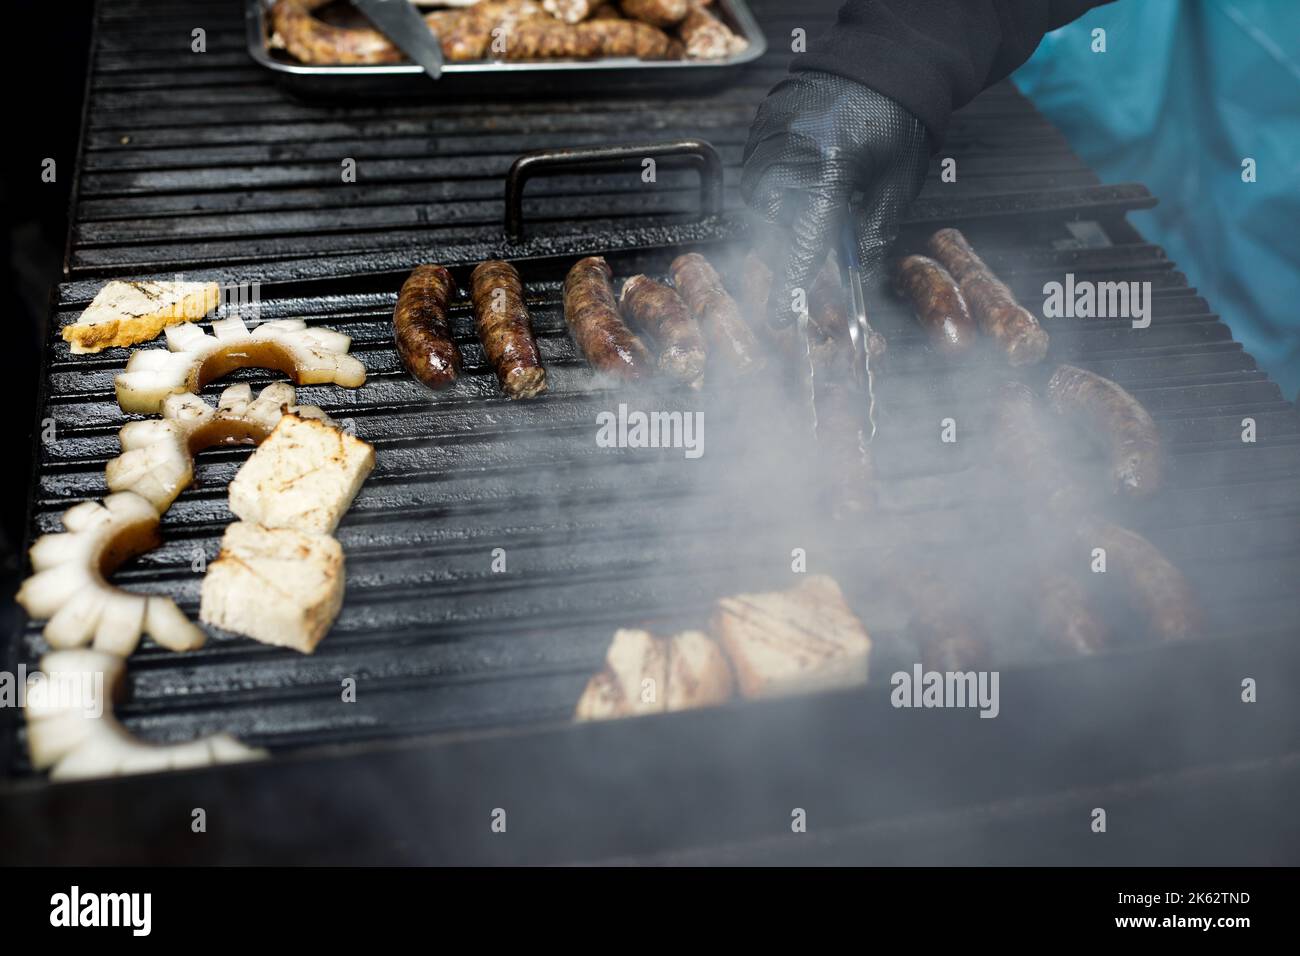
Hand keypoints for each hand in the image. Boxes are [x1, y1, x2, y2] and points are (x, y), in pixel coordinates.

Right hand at [742, 70, 930, 327]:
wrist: (887, 58)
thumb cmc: (900, 116)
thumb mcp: (899, 183)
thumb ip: (874, 233)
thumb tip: (855, 272)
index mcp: (830, 169)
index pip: (804, 244)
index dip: (792, 285)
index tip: (780, 316)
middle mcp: (791, 151)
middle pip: (775, 221)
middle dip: (797, 226)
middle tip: (833, 207)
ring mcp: (770, 133)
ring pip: (761, 196)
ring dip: (786, 200)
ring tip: (824, 174)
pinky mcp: (763, 120)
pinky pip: (758, 165)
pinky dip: (779, 172)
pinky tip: (811, 154)